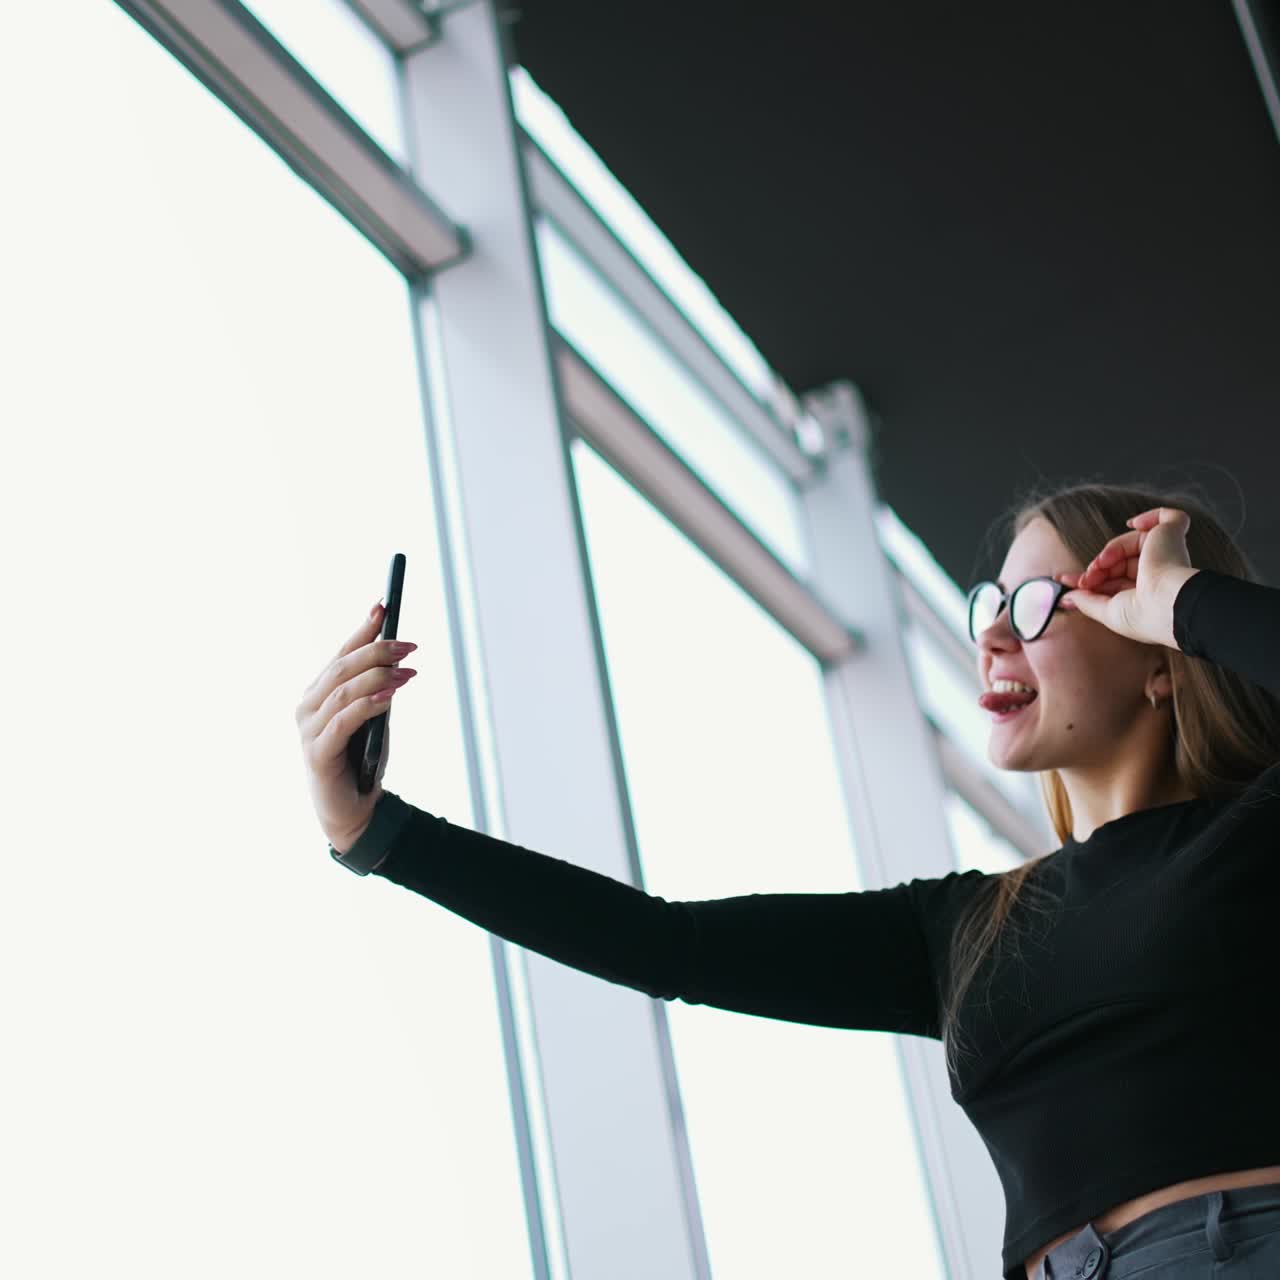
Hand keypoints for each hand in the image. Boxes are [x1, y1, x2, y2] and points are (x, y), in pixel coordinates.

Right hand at [295, 603, 417, 852]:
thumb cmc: (362, 759)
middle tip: (410, 646)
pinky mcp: (317, 753)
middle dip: (377, 651)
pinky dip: (368, 705)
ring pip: (343, 691)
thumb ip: (377, 688)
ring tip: (407, 672)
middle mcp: (308, 706)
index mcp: (319, 692)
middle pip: (342, 668)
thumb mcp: (374, 715)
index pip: (341, 653)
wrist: (353, 810)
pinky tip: (389, 697)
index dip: (363, 629)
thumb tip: (397, 655)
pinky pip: (344, 722)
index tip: (384, 605)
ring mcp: (308, 729)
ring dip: (378, 677)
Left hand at [1055, 507, 1199, 649]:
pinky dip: (1147, 517)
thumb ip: (1086, 602)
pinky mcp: (1173, 535)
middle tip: (1083, 579)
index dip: (1089, 577)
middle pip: (1116, 561)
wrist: (1168, 603)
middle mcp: (1158, 572)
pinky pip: (1164, 517)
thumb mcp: (1107, 612)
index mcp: (1145, 593)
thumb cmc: (1143, 615)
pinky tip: (1133, 523)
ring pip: (1127, 543)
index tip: (1062, 579)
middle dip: (1094, 569)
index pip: (1112, 579)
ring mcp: (1166, 553)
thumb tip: (1065, 599)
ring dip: (1108, 552)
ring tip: (1101, 565)